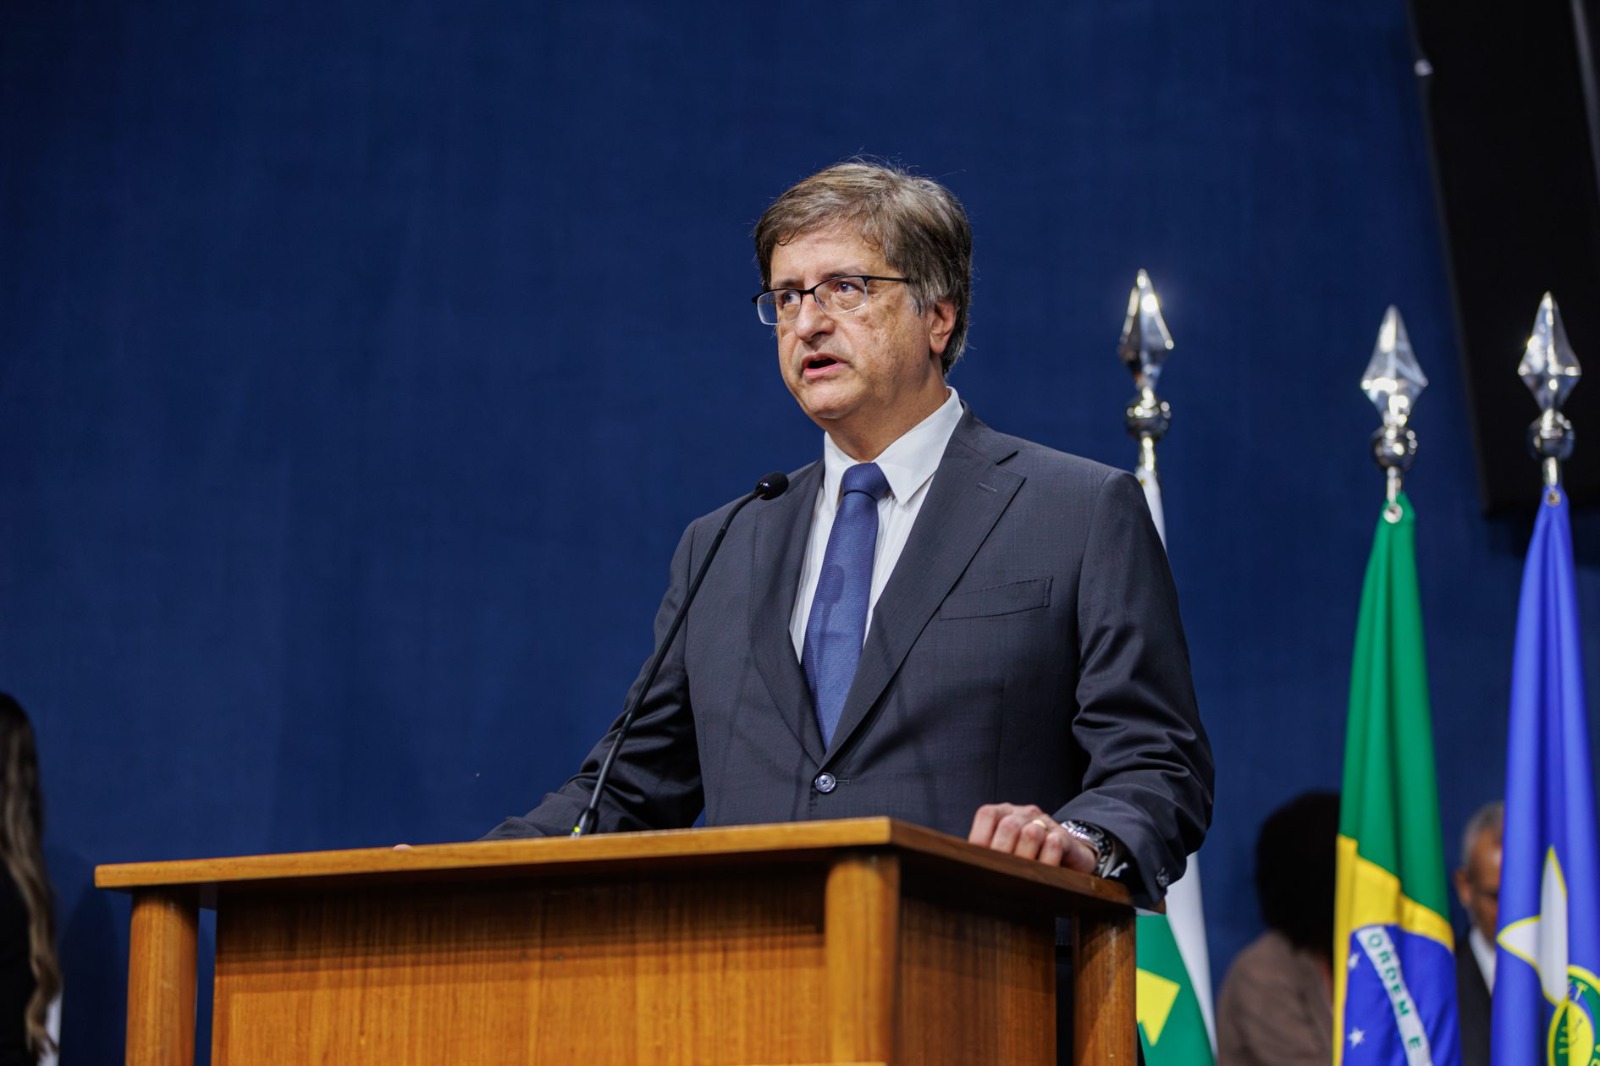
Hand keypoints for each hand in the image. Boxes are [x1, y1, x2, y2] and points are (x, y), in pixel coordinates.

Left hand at [967, 803, 1097, 872]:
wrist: (1070, 858)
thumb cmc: (1028, 859)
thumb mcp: (1004, 854)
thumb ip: (985, 854)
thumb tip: (961, 866)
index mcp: (1003, 814)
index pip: (987, 814)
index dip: (981, 838)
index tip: (980, 862)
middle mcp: (1023, 813)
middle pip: (1008, 826)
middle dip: (1004, 854)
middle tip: (1004, 874)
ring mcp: (1045, 822)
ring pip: (1030, 833)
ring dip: (1026, 858)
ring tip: (1023, 874)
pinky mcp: (1065, 837)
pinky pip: (1053, 843)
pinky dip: (1047, 859)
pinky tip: (1044, 870)